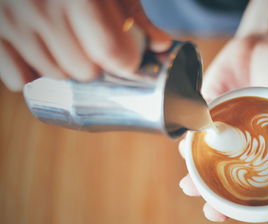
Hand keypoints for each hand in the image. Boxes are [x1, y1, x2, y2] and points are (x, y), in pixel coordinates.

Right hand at [0, 0, 169, 90]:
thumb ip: (137, 18)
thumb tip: (162, 46)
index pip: (107, 51)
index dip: (124, 64)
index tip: (128, 62)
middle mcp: (41, 8)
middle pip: (84, 72)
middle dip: (97, 69)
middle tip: (95, 54)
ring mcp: (13, 23)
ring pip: (55, 77)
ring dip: (67, 72)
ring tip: (69, 52)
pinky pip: (18, 79)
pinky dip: (33, 76)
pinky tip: (41, 59)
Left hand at [179, 35, 267, 223]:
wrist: (259, 44)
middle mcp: (252, 150)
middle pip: (239, 187)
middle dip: (225, 205)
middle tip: (216, 213)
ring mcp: (229, 138)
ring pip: (211, 170)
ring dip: (199, 184)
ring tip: (190, 188)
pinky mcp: (208, 121)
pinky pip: (195, 141)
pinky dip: (188, 149)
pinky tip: (185, 151)